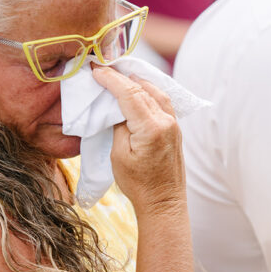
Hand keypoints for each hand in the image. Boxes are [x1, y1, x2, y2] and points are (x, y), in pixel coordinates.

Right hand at [92, 66, 184, 214]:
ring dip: (136, 81)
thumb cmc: (138, 184)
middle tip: (102, 67)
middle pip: (142, 88)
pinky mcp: (175, 129)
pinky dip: (148, 91)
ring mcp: (174, 124)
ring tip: (118, 75)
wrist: (163, 203)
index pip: (129, 93)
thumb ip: (119, 126)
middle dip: (121, 76)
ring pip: (155, 92)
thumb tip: (117, 107)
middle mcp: (166, 121)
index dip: (111, 79)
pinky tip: (137, 90)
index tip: (95, 69)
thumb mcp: (119, 155)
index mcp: (151, 128)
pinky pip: (162, 101)